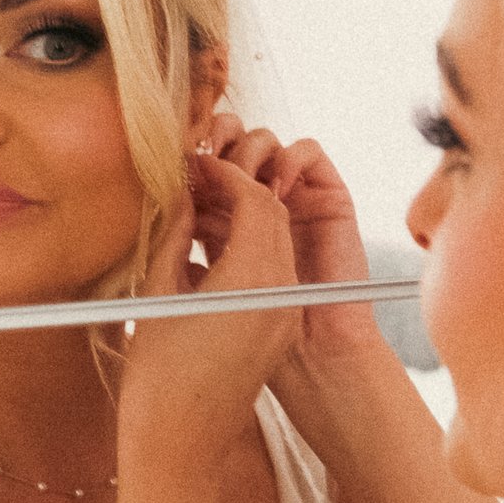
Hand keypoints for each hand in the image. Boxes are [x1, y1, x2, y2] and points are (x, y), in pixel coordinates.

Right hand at [115, 146, 302, 481]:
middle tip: (197, 182)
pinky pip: (272, 277)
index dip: (225, 177)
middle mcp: (280, 294)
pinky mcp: (276, 335)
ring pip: (276, 247)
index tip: (195, 166)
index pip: (255, 200)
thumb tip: (182, 198)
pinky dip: (249, 254)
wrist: (181, 448)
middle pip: (273, 219)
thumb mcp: (160, 294)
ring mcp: (283, 316)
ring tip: (199, 214)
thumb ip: (175, 236)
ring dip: (245, 223)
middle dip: (239, 193)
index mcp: (254, 278)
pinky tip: (210, 253)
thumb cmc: (158, 379)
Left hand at [202, 112, 389, 386]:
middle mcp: (256, 206)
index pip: (203, 173)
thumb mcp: (200, 282)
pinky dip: (289, 156)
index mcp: (220, 224)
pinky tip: (273, 187)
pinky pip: (309, 152)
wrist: (312, 359)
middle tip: (202, 156)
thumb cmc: (253, 334)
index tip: (177, 167)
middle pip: (234, 146)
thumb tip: (174, 187)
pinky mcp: (329, 197)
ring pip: (268, 143)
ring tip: (238, 177)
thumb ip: (183, 238)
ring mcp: (294, 197)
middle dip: (216, 142)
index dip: (190, 163)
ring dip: (249, 149)